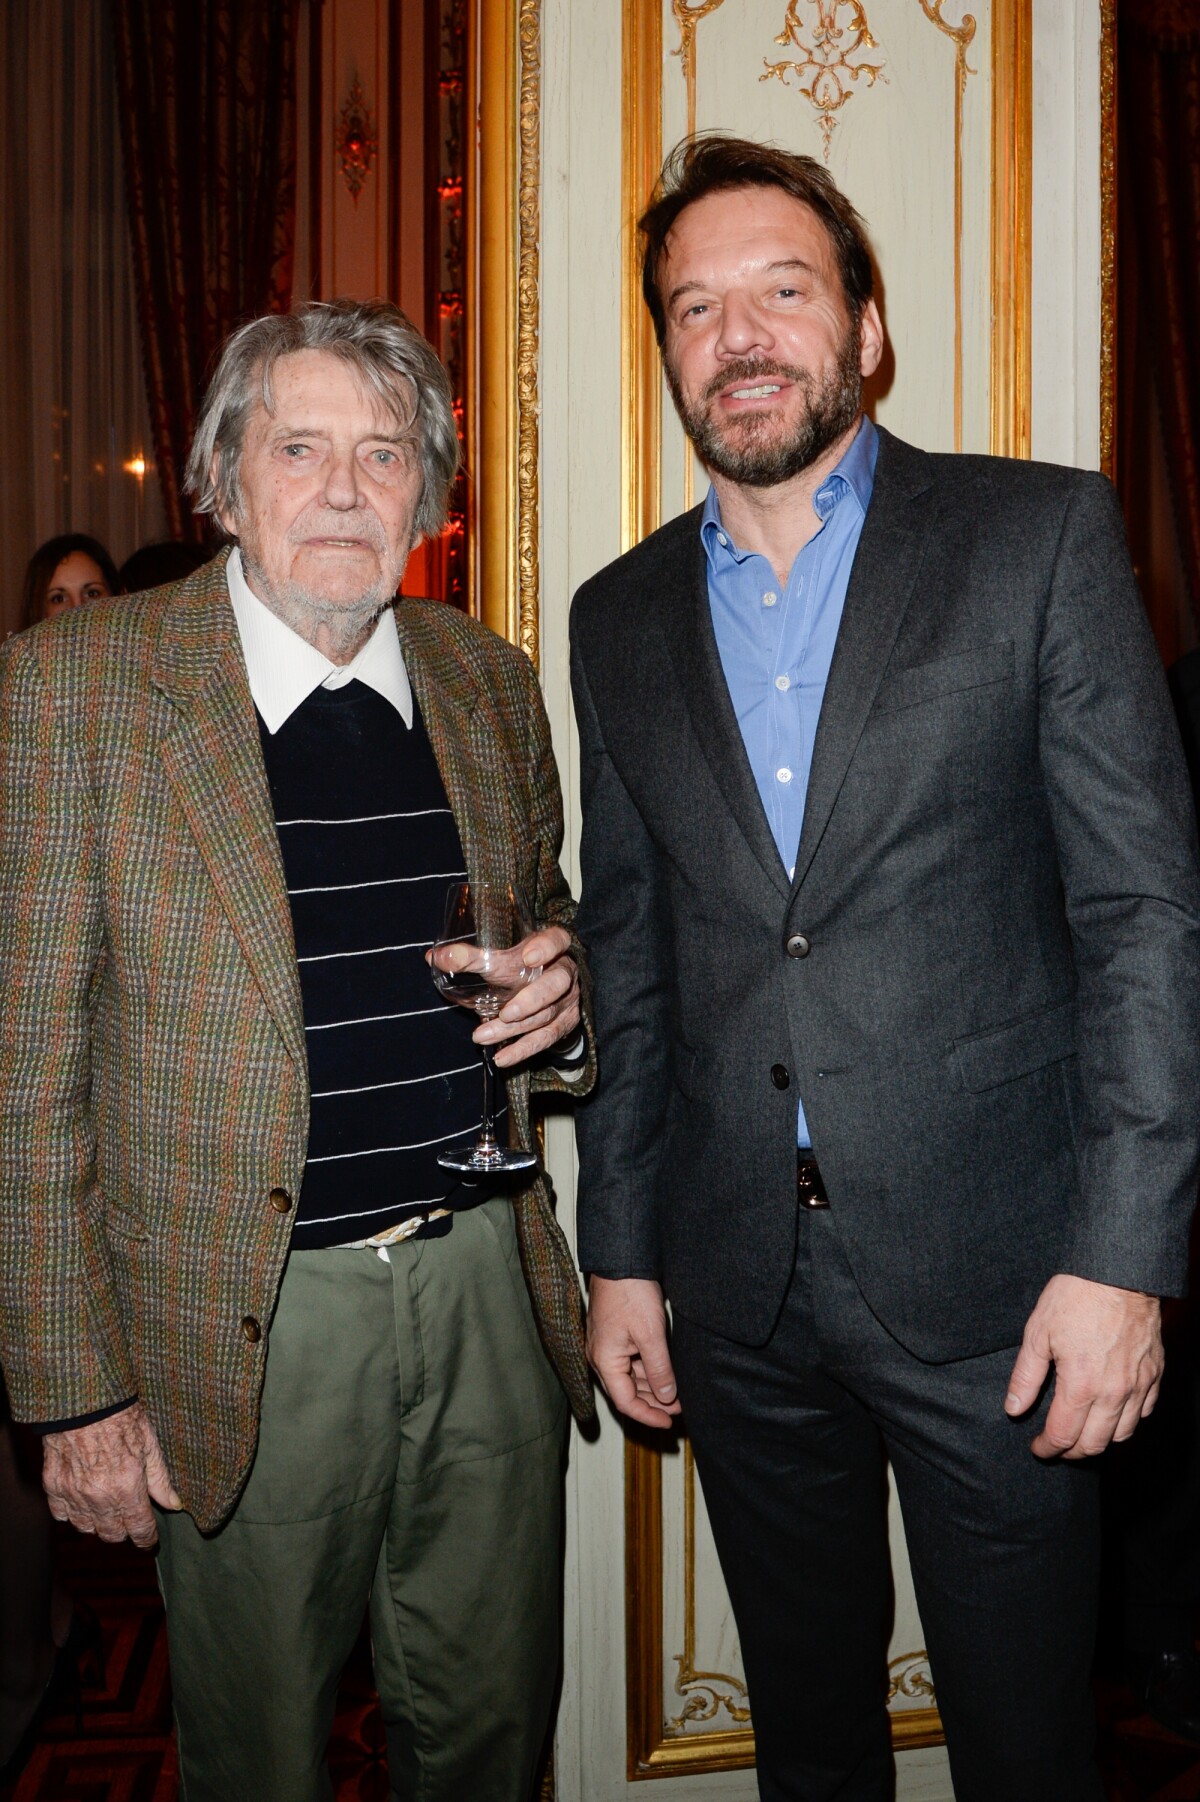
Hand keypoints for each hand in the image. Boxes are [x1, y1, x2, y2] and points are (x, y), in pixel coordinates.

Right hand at [42, 1402, 181, 1547]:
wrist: (84, 1399)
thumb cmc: (121, 1417)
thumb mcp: (150, 1444)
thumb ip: (160, 1480)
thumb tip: (175, 1504)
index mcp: (127, 1487)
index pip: (139, 1528)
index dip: (146, 1538)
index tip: (149, 1541)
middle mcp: (99, 1496)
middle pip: (112, 1534)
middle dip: (124, 1531)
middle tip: (129, 1519)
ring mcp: (73, 1493)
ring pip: (86, 1528)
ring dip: (98, 1524)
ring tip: (107, 1510)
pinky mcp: (53, 1485)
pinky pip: (61, 1515)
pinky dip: (72, 1513)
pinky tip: (82, 1502)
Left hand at [428, 924, 580, 1068]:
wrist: (544, 991)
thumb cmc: (520, 966)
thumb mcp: (501, 957)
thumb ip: (471, 957)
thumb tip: (434, 958)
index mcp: (553, 946)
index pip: (557, 940)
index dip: (546, 947)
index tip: (528, 957)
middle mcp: (565, 972)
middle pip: (557, 983)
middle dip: (532, 999)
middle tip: (506, 1012)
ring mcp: (568, 1000)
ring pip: (545, 1015)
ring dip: (513, 1029)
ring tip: (482, 1036)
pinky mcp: (564, 1024)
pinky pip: (545, 1039)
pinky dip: (522, 1050)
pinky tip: (502, 1057)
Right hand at [587, 1276, 681, 1428]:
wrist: (621, 1260)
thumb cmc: (631, 1293)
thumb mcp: (651, 1334)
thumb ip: (659, 1369)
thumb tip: (667, 1397)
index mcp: (604, 1360)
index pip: (625, 1402)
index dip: (648, 1416)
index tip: (669, 1422)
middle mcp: (601, 1357)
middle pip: (626, 1392)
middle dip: (653, 1403)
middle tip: (679, 1408)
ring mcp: (606, 1345)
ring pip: (630, 1377)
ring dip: (652, 1387)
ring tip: (676, 1392)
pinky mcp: (614, 1335)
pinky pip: (630, 1362)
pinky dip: (648, 1370)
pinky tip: (665, 1372)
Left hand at [1004, 1273, 1163, 1458]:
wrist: (1119, 1272)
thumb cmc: (1075, 1297)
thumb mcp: (1038, 1333)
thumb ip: (1026, 1377)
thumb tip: (1013, 1409)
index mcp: (1082, 1385)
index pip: (1063, 1435)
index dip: (1047, 1447)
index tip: (1038, 1448)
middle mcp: (1114, 1392)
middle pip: (1094, 1444)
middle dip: (1072, 1452)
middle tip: (1057, 1446)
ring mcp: (1139, 1384)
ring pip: (1123, 1434)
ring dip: (1101, 1441)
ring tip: (1083, 1433)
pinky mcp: (1155, 1373)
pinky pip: (1144, 1412)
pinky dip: (1127, 1420)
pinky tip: (1113, 1412)